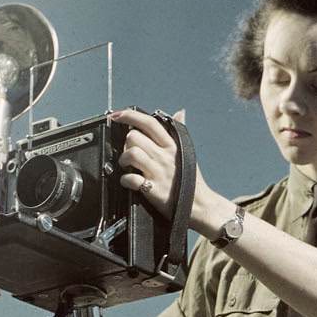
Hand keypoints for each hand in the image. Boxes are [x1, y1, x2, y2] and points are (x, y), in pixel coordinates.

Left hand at [109, 107, 216, 227]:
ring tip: (127, 166)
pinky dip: (125, 180)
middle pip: (134, 137)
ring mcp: (158, 173)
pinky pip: (131, 179)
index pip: (149, 123)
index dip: (130, 115)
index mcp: (171, 145)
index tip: (117, 115)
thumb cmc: (190, 179)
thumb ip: (179, 131)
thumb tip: (180, 112)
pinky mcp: (153, 189)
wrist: (199, 204)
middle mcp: (164, 156)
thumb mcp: (186, 151)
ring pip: (131, 154)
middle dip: (126, 143)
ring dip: (123, 160)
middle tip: (129, 152)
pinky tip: (129, 182)